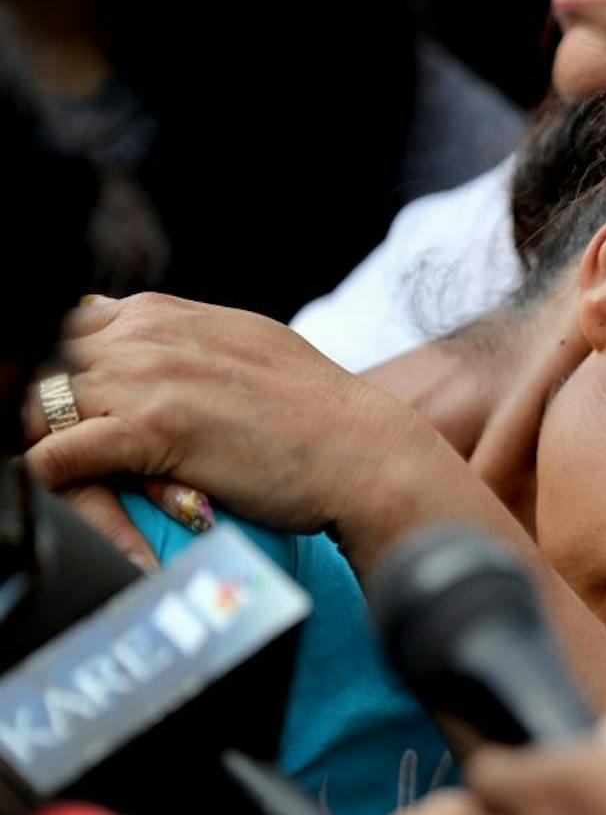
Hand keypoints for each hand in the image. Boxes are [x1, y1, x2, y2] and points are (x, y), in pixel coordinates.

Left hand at [22, 293, 443, 537]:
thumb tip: (148, 344)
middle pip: (37, 365)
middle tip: (49, 453)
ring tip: (68, 485)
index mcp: (164, 313)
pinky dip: (52, 483)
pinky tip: (78, 501)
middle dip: (29, 412)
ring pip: (33, 408)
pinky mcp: (153, 429)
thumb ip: (188, 342)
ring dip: (36, 449)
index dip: (49, 375)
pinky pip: (54, 455)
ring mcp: (148, 378)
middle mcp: (148, 334)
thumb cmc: (316, 414)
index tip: (57, 414)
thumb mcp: (246, 348)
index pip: (62, 328)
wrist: (363, 450)